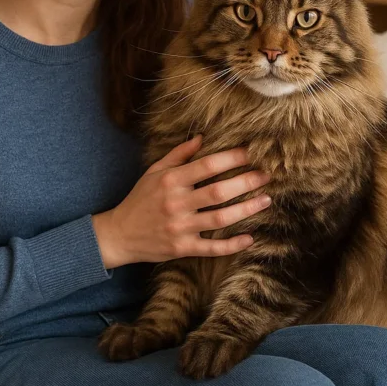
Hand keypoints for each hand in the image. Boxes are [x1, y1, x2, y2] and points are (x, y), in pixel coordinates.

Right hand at [92, 136, 271, 268]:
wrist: (120, 234)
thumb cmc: (140, 199)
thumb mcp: (154, 172)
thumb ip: (178, 155)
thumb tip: (202, 137)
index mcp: (170, 181)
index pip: (206, 166)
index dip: (231, 158)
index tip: (251, 152)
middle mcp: (176, 203)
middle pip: (218, 191)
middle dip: (246, 182)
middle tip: (266, 175)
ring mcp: (180, 227)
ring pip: (220, 218)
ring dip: (247, 210)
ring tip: (266, 200)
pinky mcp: (182, 248)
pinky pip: (212, 248)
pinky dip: (233, 245)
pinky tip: (250, 238)